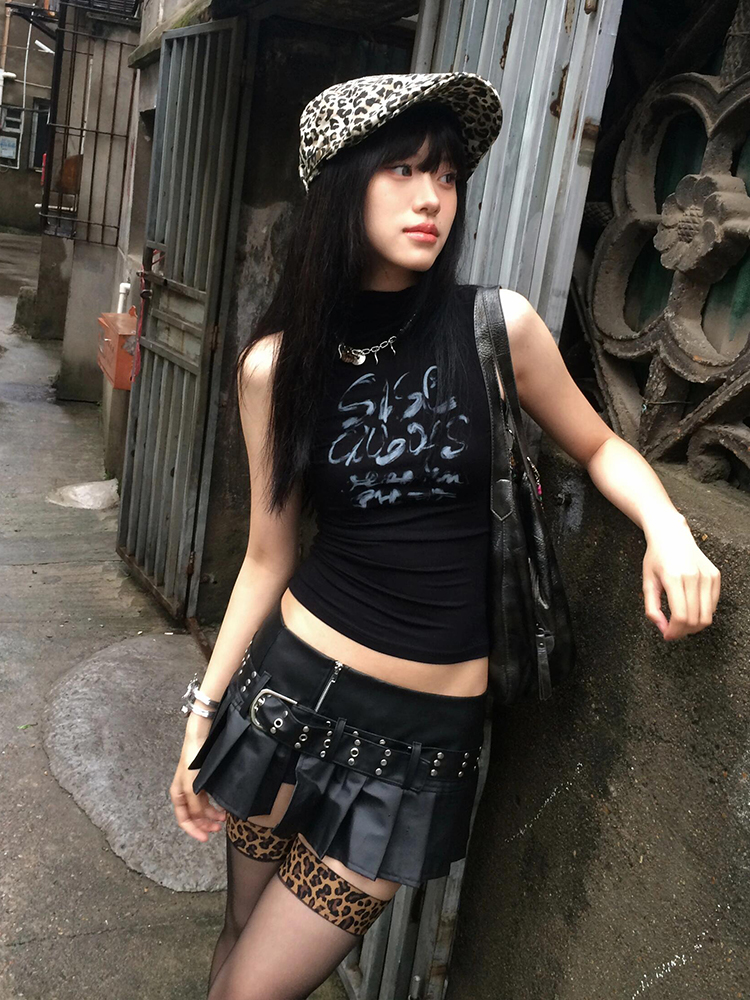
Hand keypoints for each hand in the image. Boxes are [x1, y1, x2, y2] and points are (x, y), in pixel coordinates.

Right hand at [170, 732, 226, 841]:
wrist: (200, 738)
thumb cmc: (192, 761)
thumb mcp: (192, 786)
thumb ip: (195, 805)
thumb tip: (199, 819)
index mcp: (178, 796)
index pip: (184, 820)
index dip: (194, 831)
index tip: (205, 838)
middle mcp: (185, 794)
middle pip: (194, 816)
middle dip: (205, 824)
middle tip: (218, 828)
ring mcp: (194, 788)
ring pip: (202, 808)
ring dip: (212, 815)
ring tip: (223, 818)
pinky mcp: (203, 781)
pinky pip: (208, 799)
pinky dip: (214, 806)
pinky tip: (221, 808)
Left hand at [642, 519, 720, 640]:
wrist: (671, 535)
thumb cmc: (656, 558)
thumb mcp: (647, 582)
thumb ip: (652, 608)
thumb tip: (662, 629)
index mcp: (674, 578)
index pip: (680, 616)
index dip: (674, 632)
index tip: (667, 636)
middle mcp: (694, 577)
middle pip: (695, 619)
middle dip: (683, 632)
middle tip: (673, 632)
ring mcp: (707, 576)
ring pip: (707, 616)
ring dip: (694, 626)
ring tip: (681, 624)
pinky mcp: (715, 575)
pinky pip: (713, 605)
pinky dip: (703, 613)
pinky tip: (690, 609)